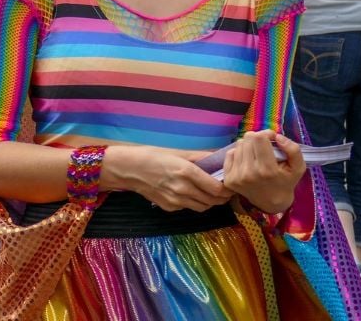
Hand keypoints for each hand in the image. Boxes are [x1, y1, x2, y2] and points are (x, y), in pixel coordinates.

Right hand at [104, 145, 231, 211]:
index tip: (230, 185)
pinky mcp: (169, 208)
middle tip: (226, 191)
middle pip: (213, 200)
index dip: (227, 189)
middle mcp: (183, 188)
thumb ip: (200, 157)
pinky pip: (189, 207)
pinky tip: (192, 194)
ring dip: (210, 202)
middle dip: (222, 197)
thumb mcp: (178, 152)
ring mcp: (176, 200)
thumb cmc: (153, 156)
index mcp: (187, 172)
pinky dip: (195, 203)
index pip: (216, 188)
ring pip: (203, 207)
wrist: (130, 169)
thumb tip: (218, 157)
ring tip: (211, 194)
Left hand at [222, 131, 305, 214]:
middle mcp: (249, 173)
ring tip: (257, 157)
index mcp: (267, 170)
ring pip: (239, 144)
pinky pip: (230, 153)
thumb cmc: (285, 182)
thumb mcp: (298, 167)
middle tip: (265, 149)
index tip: (272, 140)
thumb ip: (293, 150)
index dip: (267, 134)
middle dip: (258, 140)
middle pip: (248, 138)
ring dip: (248, 146)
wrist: (271, 203)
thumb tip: (278, 137)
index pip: (259, 138)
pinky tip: (248, 162)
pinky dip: (239, 154)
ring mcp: (236, 177)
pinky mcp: (228, 179)